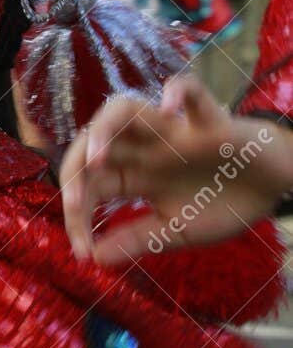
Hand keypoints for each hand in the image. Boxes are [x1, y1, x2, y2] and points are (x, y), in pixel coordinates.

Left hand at [59, 71, 292, 265]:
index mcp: (136, 174)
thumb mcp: (176, 230)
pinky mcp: (208, 119)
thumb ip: (137, 239)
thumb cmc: (221, 202)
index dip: (77, 213)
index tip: (82, 252)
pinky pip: (189, 89)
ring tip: (97, 158)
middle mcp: (146, 147)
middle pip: (93, 140)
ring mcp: (173, 131)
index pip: (91, 183)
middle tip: (76, 204)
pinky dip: (177, 91)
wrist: (271, 189)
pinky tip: (167, 108)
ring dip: (104, 128)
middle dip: (76, 168)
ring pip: (125, 107)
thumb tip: (95, 258)